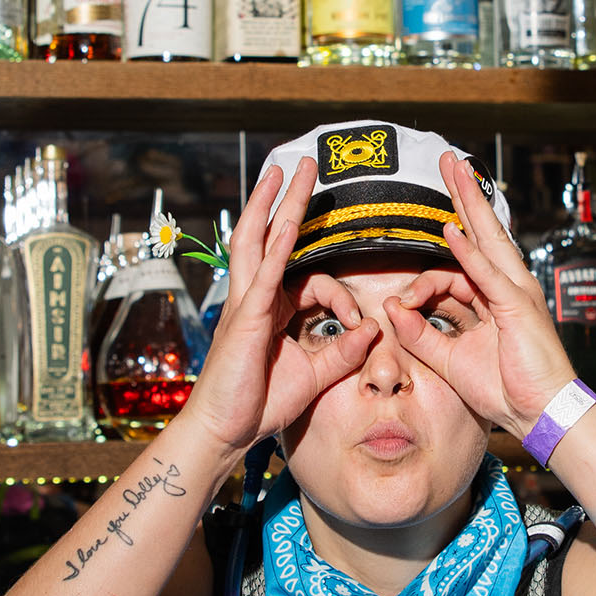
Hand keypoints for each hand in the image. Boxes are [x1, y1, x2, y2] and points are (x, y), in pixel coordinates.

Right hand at [175, 160, 379, 461]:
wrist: (224, 430)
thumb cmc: (259, 404)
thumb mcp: (314, 376)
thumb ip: (343, 353)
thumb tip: (372, 331)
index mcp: (272, 310)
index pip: (313, 283)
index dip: (343, 298)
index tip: (359, 325)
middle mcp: (256, 298)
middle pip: (270, 237)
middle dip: (285, 200)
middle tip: (299, 165)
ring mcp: (247, 304)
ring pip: (260, 241)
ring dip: (275, 204)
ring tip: (286, 170)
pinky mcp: (246, 317)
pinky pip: (264, 274)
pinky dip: (276, 247)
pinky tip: (285, 222)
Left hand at [383, 152, 577, 440]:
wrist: (539, 413)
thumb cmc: (505, 390)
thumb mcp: (450, 360)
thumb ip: (420, 334)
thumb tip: (393, 309)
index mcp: (492, 300)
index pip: (456, 270)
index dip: (423, 282)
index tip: (402, 304)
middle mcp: (506, 288)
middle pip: (481, 233)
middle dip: (464, 197)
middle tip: (451, 163)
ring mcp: (515, 293)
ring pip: (489, 240)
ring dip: (470, 204)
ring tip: (456, 172)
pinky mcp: (517, 307)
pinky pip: (487, 274)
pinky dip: (469, 253)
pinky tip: (452, 231)